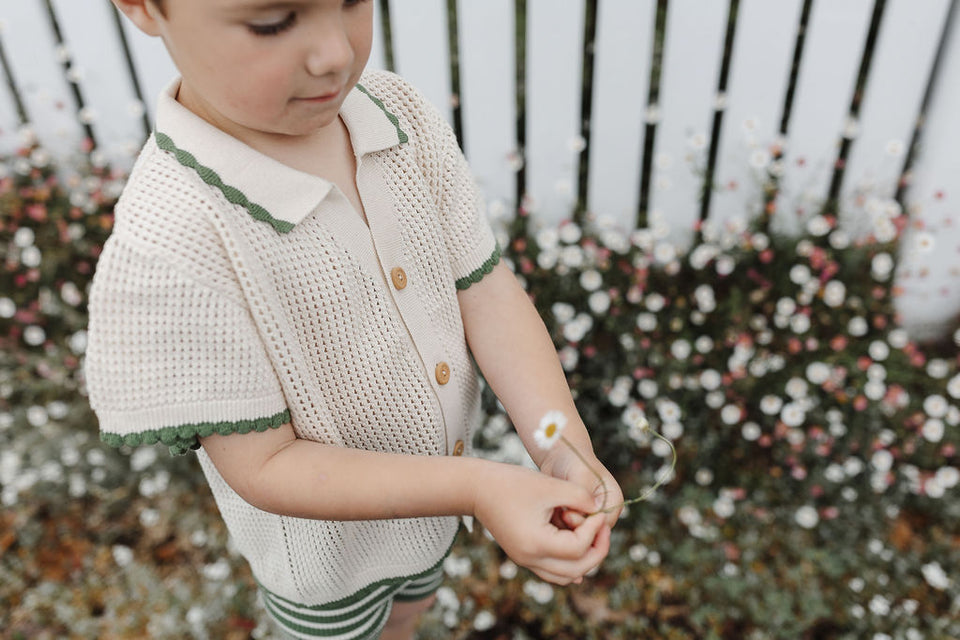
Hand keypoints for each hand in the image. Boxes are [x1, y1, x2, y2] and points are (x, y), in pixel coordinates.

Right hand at [472, 462, 610, 584]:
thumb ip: (580, 498)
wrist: (476, 488)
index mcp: (536, 543)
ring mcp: (524, 560)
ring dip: (584, 560)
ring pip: (564, 576)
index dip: (594, 530)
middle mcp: (530, 558)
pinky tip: (580, 548)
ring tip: (594, 537)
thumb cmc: (512, 482)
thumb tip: (600, 511)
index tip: (599, 513)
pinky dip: (569, 563)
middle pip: (575, 570)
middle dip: (596, 551)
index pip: (578, 548)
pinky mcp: (522, 555)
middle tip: (604, 530)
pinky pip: (552, 570)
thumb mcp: (551, 485)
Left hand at [539, 443, 623, 529]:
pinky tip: (549, 515)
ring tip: (552, 512)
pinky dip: (558, 525)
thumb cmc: (573, 459)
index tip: (566, 513)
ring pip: (578, 534)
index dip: (583, 525)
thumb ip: (582, 499)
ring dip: (563, 527)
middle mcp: (606, 511)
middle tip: (558, 513)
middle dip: (572, 527)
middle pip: (591, 533)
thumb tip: (577, 520)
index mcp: (614, 501)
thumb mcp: (581, 475)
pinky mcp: (578, 517)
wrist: (560, 454)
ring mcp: (592, 515)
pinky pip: (568, 531)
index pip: (602, 526)